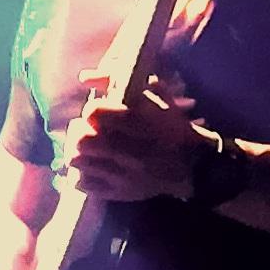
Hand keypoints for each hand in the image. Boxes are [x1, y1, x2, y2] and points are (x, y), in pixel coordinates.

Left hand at [59, 73, 220, 205]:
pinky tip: (90, 167)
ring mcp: (121, 174)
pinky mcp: (117, 193)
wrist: (192, 165)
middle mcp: (128, 150)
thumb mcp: (157, 99)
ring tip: (87, 149)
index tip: (99, 113)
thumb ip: (124, 83)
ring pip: (76, 160)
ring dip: (77, 151)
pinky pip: (81, 183)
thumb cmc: (173, 128)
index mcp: (138, 123)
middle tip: (88, 131)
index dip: (92, 111)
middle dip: (80, 131)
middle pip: (81, 138)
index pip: (93, 113)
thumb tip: (86, 77)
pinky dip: (79, 173)